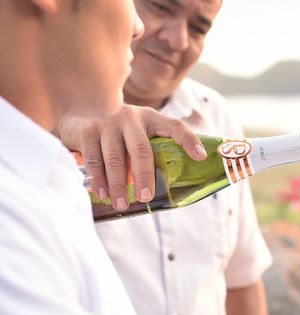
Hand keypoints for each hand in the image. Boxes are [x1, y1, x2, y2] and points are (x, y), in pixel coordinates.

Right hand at [53, 105, 206, 210]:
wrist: (82, 109)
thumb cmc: (121, 131)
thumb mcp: (140, 132)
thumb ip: (155, 149)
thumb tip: (180, 183)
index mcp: (151, 118)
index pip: (175, 126)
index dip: (189, 140)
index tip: (201, 157)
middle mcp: (131, 118)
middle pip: (141, 149)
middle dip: (144, 176)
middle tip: (146, 197)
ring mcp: (108, 123)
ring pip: (115, 158)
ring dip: (118, 184)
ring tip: (122, 204)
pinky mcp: (87, 131)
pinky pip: (94, 159)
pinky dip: (98, 179)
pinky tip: (103, 193)